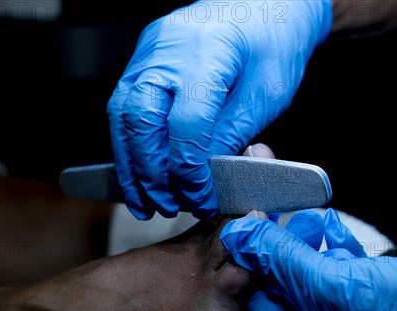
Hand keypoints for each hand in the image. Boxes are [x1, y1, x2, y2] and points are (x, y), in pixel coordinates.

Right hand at [107, 1, 331, 219]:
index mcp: (208, 52)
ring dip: (130, 165)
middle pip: (142, 122)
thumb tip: (203, 174)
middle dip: (151, 174)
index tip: (201, 198)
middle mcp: (168, 48)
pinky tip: (139, 169)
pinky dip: (130, 143)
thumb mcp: (267, 94)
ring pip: (122, 116)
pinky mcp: (144, 58)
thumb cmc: (274, 42)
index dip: (190, 172)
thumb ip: (231, 134)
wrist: (267, 6)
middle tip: (168, 205)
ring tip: (144, 199)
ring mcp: (150, 50)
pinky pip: (124, 104)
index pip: (186, 126)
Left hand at [220, 209, 396, 310]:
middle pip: (286, 283)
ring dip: (309, 243)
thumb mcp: (323, 283)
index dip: (253, 263)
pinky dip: (335, 247)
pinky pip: (339, 268)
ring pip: (312, 271)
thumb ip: (279, 257)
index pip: (261, 300)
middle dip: (282, 247)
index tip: (249, 230)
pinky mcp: (367, 296)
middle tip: (276, 214)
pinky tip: (335, 230)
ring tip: (310, 220)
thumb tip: (245, 232)